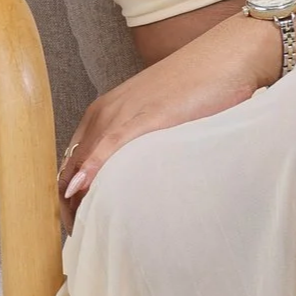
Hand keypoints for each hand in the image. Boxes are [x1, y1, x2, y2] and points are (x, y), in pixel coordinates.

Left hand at [58, 11, 281, 213]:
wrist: (228, 56)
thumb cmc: (199, 89)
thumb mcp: (158, 122)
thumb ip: (138, 148)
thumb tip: (134, 185)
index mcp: (103, 114)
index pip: (69, 163)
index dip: (66, 197)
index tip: (78, 226)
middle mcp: (104, 113)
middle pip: (67, 167)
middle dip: (68, 206)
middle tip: (81, 238)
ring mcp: (122, 113)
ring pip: (81, 162)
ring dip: (77, 199)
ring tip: (86, 233)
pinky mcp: (146, 117)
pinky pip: (108, 148)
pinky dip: (92, 171)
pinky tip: (84, 193)